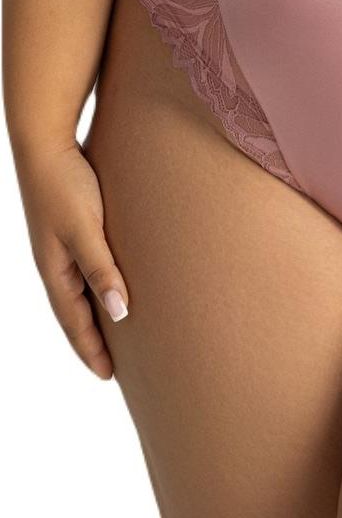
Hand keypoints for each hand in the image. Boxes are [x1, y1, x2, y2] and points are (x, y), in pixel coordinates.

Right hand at [14, 140, 129, 379]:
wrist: (47, 142)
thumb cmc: (66, 184)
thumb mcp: (85, 229)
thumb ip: (101, 269)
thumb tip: (119, 313)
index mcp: (54, 269)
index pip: (74, 321)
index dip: (91, 349)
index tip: (108, 376)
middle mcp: (56, 262)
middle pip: (76, 312)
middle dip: (92, 340)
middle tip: (113, 366)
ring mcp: (63, 245)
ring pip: (82, 290)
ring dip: (97, 313)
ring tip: (117, 333)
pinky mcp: (74, 227)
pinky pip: (88, 267)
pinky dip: (100, 285)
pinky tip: (114, 284)